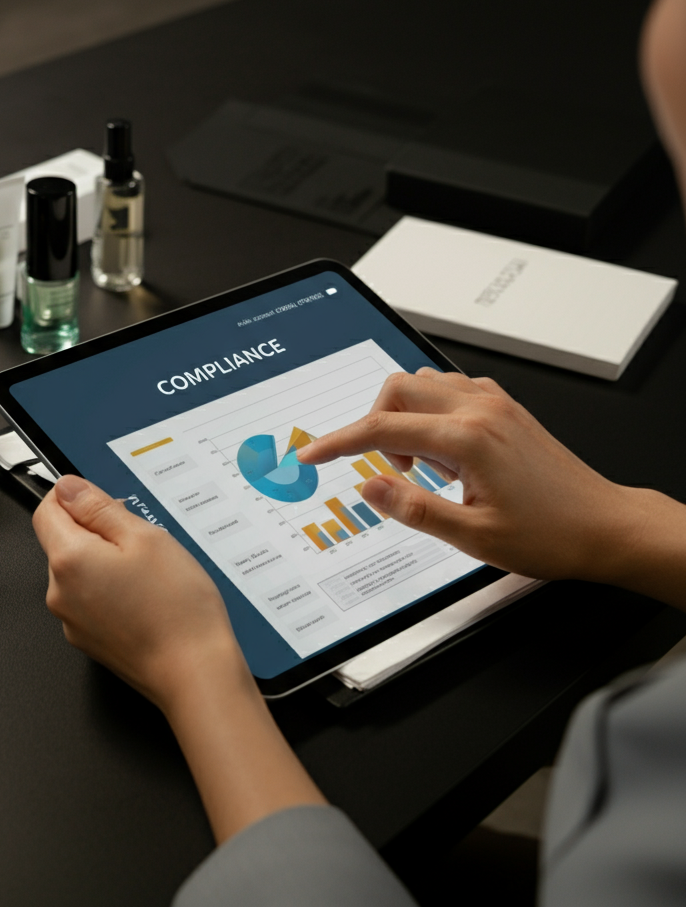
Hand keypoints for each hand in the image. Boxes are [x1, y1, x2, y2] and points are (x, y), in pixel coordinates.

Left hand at [33, 474, 326, 842]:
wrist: (194, 674)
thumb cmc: (176, 608)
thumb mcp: (144, 537)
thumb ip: (99, 508)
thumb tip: (68, 487)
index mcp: (69, 560)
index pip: (45, 511)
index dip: (71, 496)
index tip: (102, 499)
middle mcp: (60, 593)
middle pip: (63, 541)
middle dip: (95, 530)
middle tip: (141, 538)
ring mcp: (72, 621)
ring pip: (79, 571)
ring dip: (106, 560)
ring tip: (150, 572)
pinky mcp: (89, 640)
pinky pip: (91, 599)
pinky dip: (112, 589)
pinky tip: (147, 596)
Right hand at [296, 368, 642, 583]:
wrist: (606, 527)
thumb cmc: (552, 535)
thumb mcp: (473, 537)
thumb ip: (413, 509)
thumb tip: (369, 488)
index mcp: (468, 439)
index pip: (383, 429)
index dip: (339, 442)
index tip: (313, 453)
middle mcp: (481, 410)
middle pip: (397, 389)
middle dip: (373, 424)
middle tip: (390, 470)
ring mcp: (495, 404)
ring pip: (422, 382)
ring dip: (404, 416)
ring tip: (422, 465)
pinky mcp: (505, 408)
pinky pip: (450, 388)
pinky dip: (429, 410)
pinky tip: (443, 448)